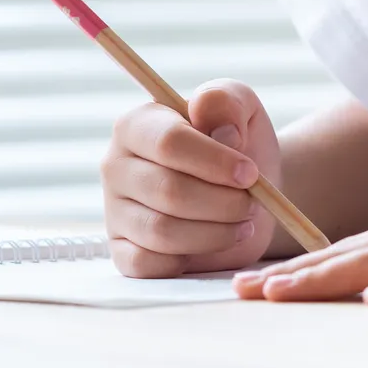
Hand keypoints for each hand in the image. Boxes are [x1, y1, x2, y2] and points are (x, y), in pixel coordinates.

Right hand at [100, 78, 282, 276]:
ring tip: (242, 222)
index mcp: (137, 124)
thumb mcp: (241, 109)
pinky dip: (188, 258)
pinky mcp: (122, 251)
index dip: (214, 161)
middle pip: (168, 191)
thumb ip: (227, 102)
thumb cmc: (237, 145)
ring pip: (161, 232)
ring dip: (214, 232)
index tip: (250, 173)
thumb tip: (223, 131)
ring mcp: (115, 211)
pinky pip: (148, 265)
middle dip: (222, 202)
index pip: (168, 142)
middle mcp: (117, 166)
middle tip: (252, 203)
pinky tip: (211, 242)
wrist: (244, 192)